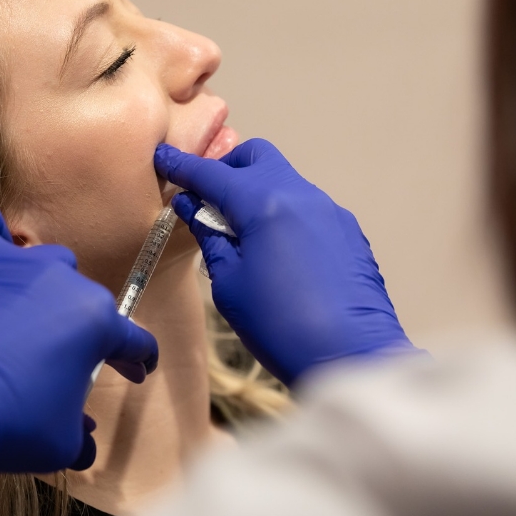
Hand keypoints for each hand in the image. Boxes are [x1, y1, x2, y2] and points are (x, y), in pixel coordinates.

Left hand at [0, 207, 158, 502]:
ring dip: (48, 290)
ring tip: (33, 322)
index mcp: (97, 322)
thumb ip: (81, 434)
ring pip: (50, 263)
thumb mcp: (61, 443)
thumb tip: (82, 440)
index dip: (137, 361)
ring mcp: (20, 267)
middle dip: (84, 337)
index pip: (133, 339)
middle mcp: (65, 283)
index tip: (135, 371)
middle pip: (89, 304)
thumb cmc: (7, 421)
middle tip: (68, 368)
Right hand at [155, 139, 415, 387]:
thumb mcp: (230, 284)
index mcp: (265, 204)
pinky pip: (307, 207)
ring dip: (257, 193)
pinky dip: (283, 214)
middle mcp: (301, 195)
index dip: (183, 166)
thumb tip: (194, 208)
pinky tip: (277, 252)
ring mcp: (330, 211)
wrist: (353, 358)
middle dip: (227, 168)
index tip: (162, 157)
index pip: (213, 174)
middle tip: (206, 199)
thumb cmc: (280, 327)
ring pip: (285, 180)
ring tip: (241, 232)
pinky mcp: (350, 232)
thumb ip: (211, 239)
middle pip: (256, 158)